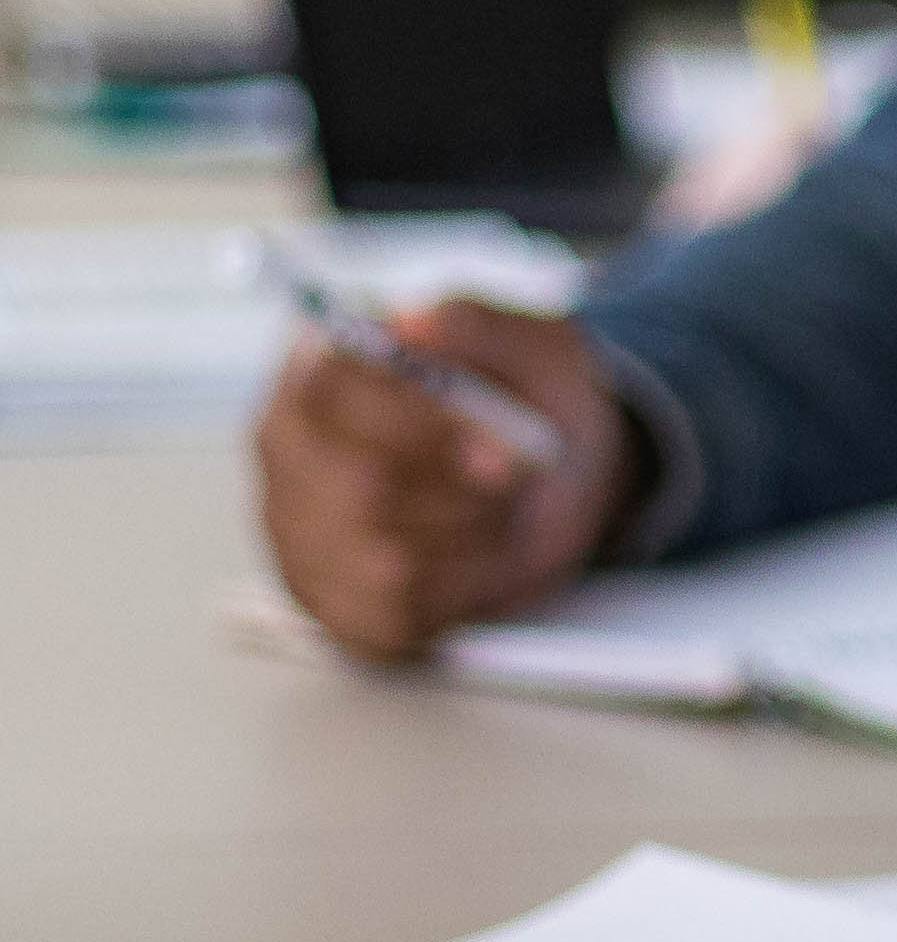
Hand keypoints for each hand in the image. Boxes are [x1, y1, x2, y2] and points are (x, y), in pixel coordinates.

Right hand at [254, 302, 631, 655]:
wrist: (560, 468)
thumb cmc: (525, 398)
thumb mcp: (525, 343)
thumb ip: (473, 325)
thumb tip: (414, 324)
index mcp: (316, 377)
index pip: (330, 396)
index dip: (420, 426)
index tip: (497, 447)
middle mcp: (291, 457)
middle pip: (357, 490)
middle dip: (459, 492)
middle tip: (514, 479)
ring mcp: (301, 536)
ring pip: (382, 560)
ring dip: (471, 538)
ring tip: (504, 508)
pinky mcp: (336, 604)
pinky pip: (395, 617)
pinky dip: (463, 590)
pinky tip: (483, 553)